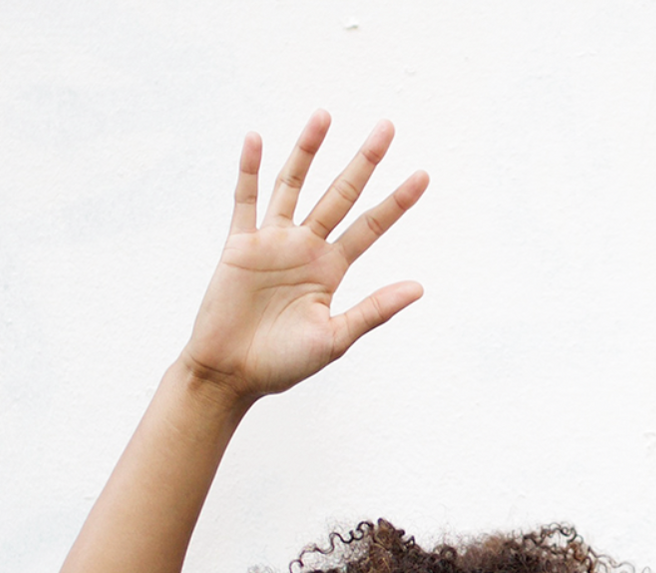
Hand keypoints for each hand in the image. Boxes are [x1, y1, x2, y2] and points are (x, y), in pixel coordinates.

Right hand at [180, 112, 427, 403]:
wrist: (233, 373)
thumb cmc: (284, 363)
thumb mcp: (336, 338)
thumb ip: (375, 310)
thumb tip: (419, 287)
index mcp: (331, 270)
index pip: (371, 227)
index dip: (396, 202)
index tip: (422, 176)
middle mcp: (305, 248)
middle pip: (339, 195)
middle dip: (363, 162)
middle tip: (387, 126)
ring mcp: (272, 241)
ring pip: (293, 185)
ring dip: (307, 151)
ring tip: (325, 116)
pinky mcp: (239, 244)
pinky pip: (245, 200)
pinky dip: (250, 170)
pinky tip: (257, 140)